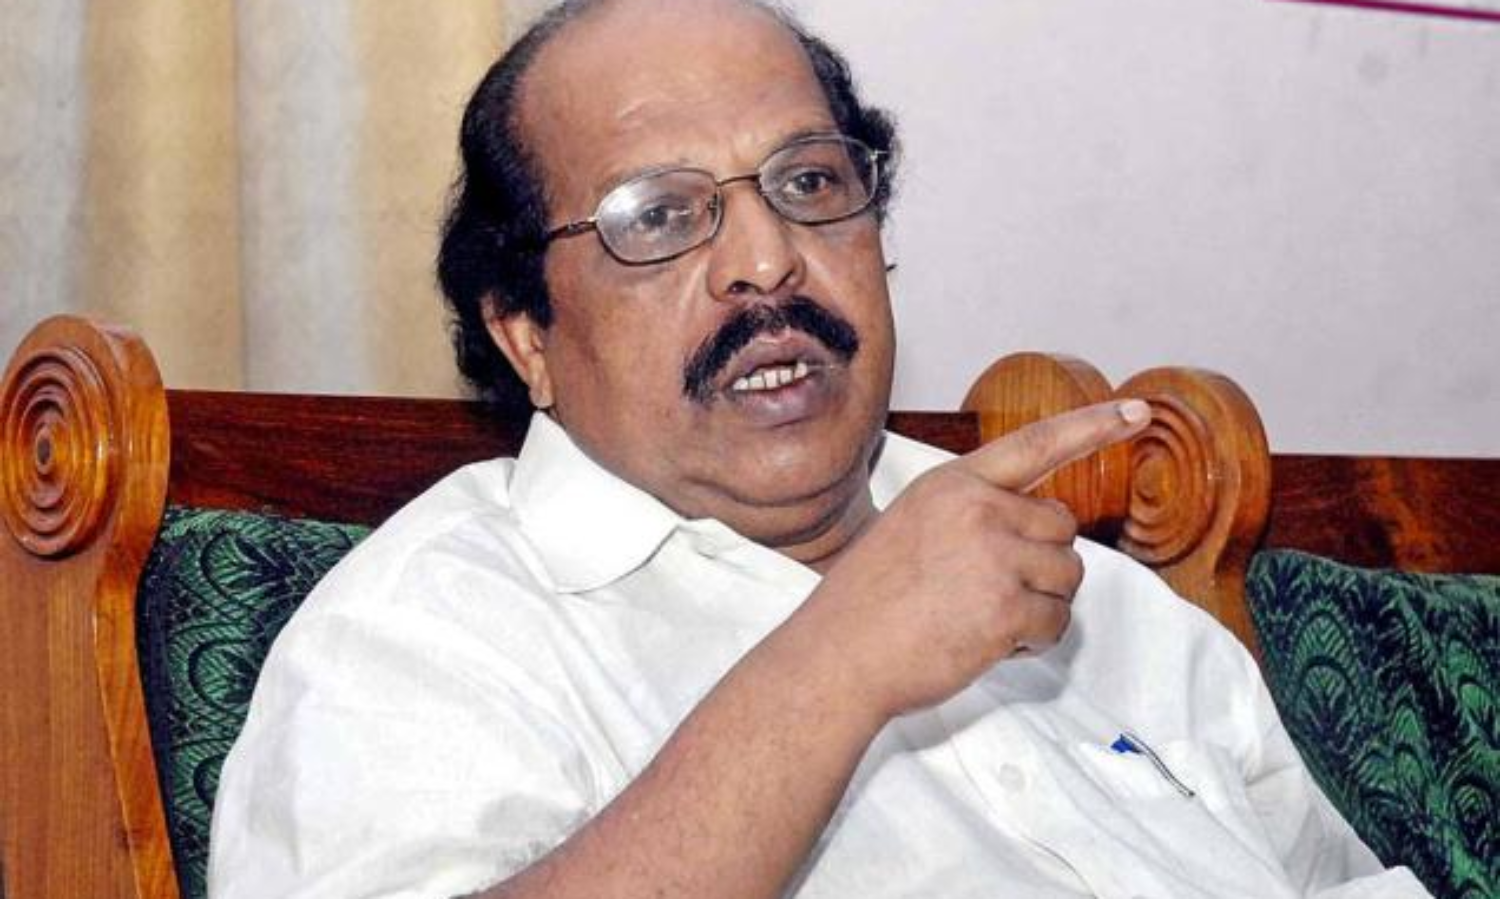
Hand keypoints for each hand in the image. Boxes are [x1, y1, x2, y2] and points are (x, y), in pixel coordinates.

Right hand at [802, 400, 1150, 718]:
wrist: (837, 658)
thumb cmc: (866, 605)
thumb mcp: (910, 527)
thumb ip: (970, 514)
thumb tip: (1036, 527)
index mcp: (952, 485)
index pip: (1036, 443)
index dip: (1092, 425)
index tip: (1138, 410)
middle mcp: (977, 510)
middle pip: (1062, 527)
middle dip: (1041, 563)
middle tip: (988, 592)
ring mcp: (993, 557)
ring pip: (1066, 576)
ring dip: (1038, 605)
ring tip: (979, 618)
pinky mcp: (1005, 607)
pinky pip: (1057, 622)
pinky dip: (1032, 641)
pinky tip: (985, 643)